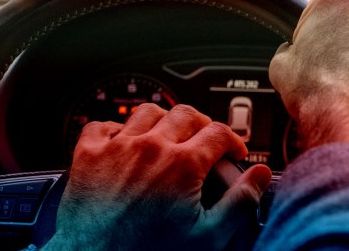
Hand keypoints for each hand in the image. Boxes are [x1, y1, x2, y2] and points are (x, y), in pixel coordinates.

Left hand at [42, 104, 271, 250]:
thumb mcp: (208, 237)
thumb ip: (240, 201)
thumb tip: (260, 175)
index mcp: (182, 164)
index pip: (219, 132)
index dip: (233, 141)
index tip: (233, 153)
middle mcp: (150, 147)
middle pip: (186, 115)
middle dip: (202, 126)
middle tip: (205, 143)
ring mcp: (117, 147)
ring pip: (148, 112)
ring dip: (164, 121)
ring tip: (169, 138)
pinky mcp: (88, 155)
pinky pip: (104, 124)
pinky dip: (117, 129)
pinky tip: (126, 143)